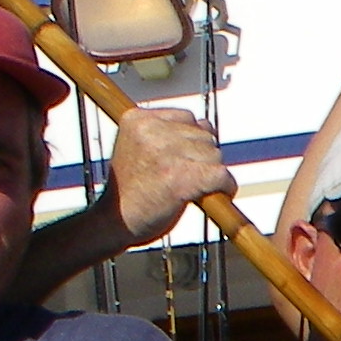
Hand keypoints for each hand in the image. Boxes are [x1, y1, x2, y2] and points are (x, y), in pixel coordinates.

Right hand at [103, 107, 233, 246]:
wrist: (115, 222)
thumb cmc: (133, 190)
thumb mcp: (143, 150)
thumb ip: (170, 135)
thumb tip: (210, 127)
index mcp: (138, 118)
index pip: (186, 118)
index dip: (192, 142)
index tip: (182, 162)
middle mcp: (150, 130)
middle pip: (204, 135)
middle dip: (203, 158)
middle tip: (185, 180)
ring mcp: (166, 152)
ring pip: (215, 155)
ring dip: (212, 174)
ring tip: (191, 190)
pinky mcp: (181, 177)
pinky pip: (221, 175)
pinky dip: (225, 187)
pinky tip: (215, 196)